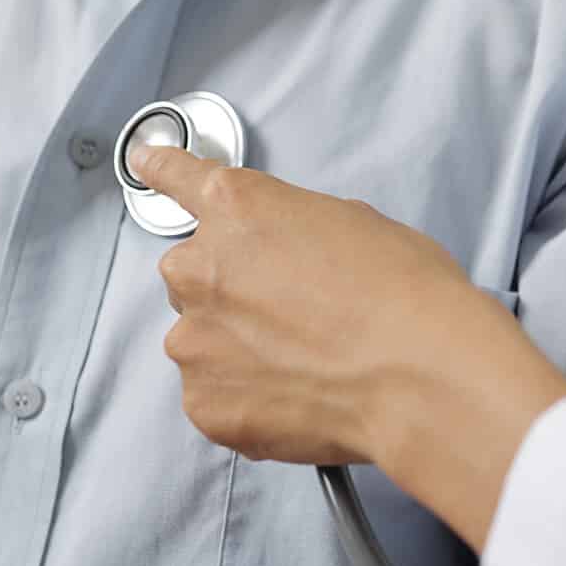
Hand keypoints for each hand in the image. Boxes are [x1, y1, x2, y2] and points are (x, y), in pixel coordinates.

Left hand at [131, 145, 565, 548]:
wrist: (419, 375)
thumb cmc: (405, 293)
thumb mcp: (356, 225)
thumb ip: (295, 232)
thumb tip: (287, 258)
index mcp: (239, 209)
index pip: (178, 177)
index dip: (163, 170)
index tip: (146, 162)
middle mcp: (202, 268)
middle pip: (194, 272)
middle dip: (232, 288)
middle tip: (295, 310)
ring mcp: (196, 341)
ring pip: (203, 340)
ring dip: (238, 347)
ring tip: (307, 362)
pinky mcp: (204, 404)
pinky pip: (216, 396)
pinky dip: (248, 398)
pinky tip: (301, 395)